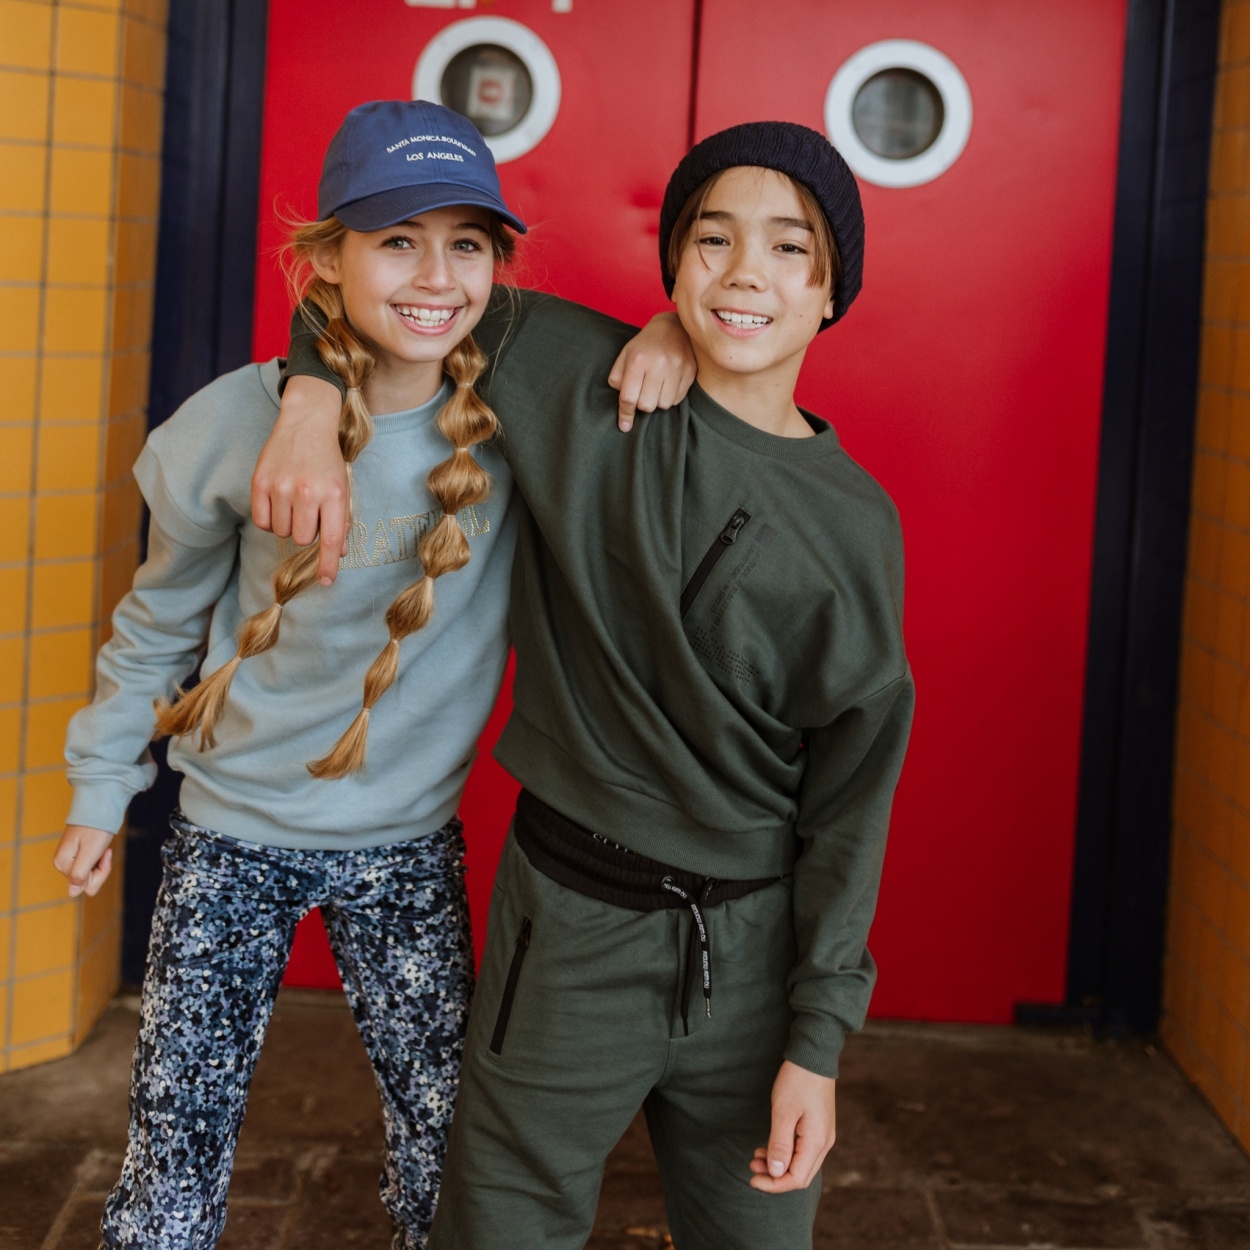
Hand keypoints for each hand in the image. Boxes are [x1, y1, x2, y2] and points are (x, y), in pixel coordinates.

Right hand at [53, 825, 114, 897]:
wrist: (99, 805)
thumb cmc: (95, 828)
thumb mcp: (90, 852)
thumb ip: (79, 874)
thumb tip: (72, 893)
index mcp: (62, 864)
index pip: (84, 886)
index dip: (99, 874)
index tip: (103, 855)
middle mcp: (63, 864)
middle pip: (87, 882)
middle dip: (101, 869)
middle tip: (105, 851)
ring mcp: (70, 860)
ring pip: (90, 875)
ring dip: (101, 863)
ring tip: (103, 848)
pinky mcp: (77, 855)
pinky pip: (91, 867)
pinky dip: (100, 859)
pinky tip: (102, 848)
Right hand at [251, 375, 349, 585]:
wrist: (306, 422)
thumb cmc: (327, 460)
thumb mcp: (343, 488)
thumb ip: (340, 520)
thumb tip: (336, 553)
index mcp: (334, 495)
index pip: (330, 540)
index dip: (327, 565)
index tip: (325, 581)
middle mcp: (308, 492)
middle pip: (301, 539)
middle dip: (305, 533)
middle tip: (309, 512)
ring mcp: (281, 486)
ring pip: (281, 532)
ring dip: (287, 525)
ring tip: (294, 502)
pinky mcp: (260, 482)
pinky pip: (261, 522)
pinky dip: (269, 519)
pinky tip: (277, 502)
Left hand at [607, 312, 696, 430]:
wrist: (673, 326)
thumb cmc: (645, 344)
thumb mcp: (625, 355)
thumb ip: (618, 379)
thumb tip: (623, 406)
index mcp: (637, 360)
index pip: (628, 397)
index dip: (625, 414)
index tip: (624, 426)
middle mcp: (658, 364)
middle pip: (647, 405)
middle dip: (642, 404)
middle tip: (643, 392)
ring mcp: (677, 368)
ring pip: (664, 405)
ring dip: (657, 401)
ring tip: (656, 387)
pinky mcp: (690, 371)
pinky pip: (678, 399)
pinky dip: (670, 397)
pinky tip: (668, 384)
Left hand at [748, 1060, 836, 1192]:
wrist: (814, 1056)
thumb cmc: (798, 1081)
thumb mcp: (783, 1112)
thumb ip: (780, 1144)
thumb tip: (776, 1173)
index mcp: (816, 1142)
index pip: (796, 1178)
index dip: (774, 1184)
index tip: (753, 1179)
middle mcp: (824, 1143)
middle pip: (800, 1174)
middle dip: (775, 1177)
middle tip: (751, 1168)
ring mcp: (823, 1135)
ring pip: (801, 1163)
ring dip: (779, 1165)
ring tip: (755, 1157)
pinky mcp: (818, 1127)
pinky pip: (802, 1150)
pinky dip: (785, 1153)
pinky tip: (768, 1147)